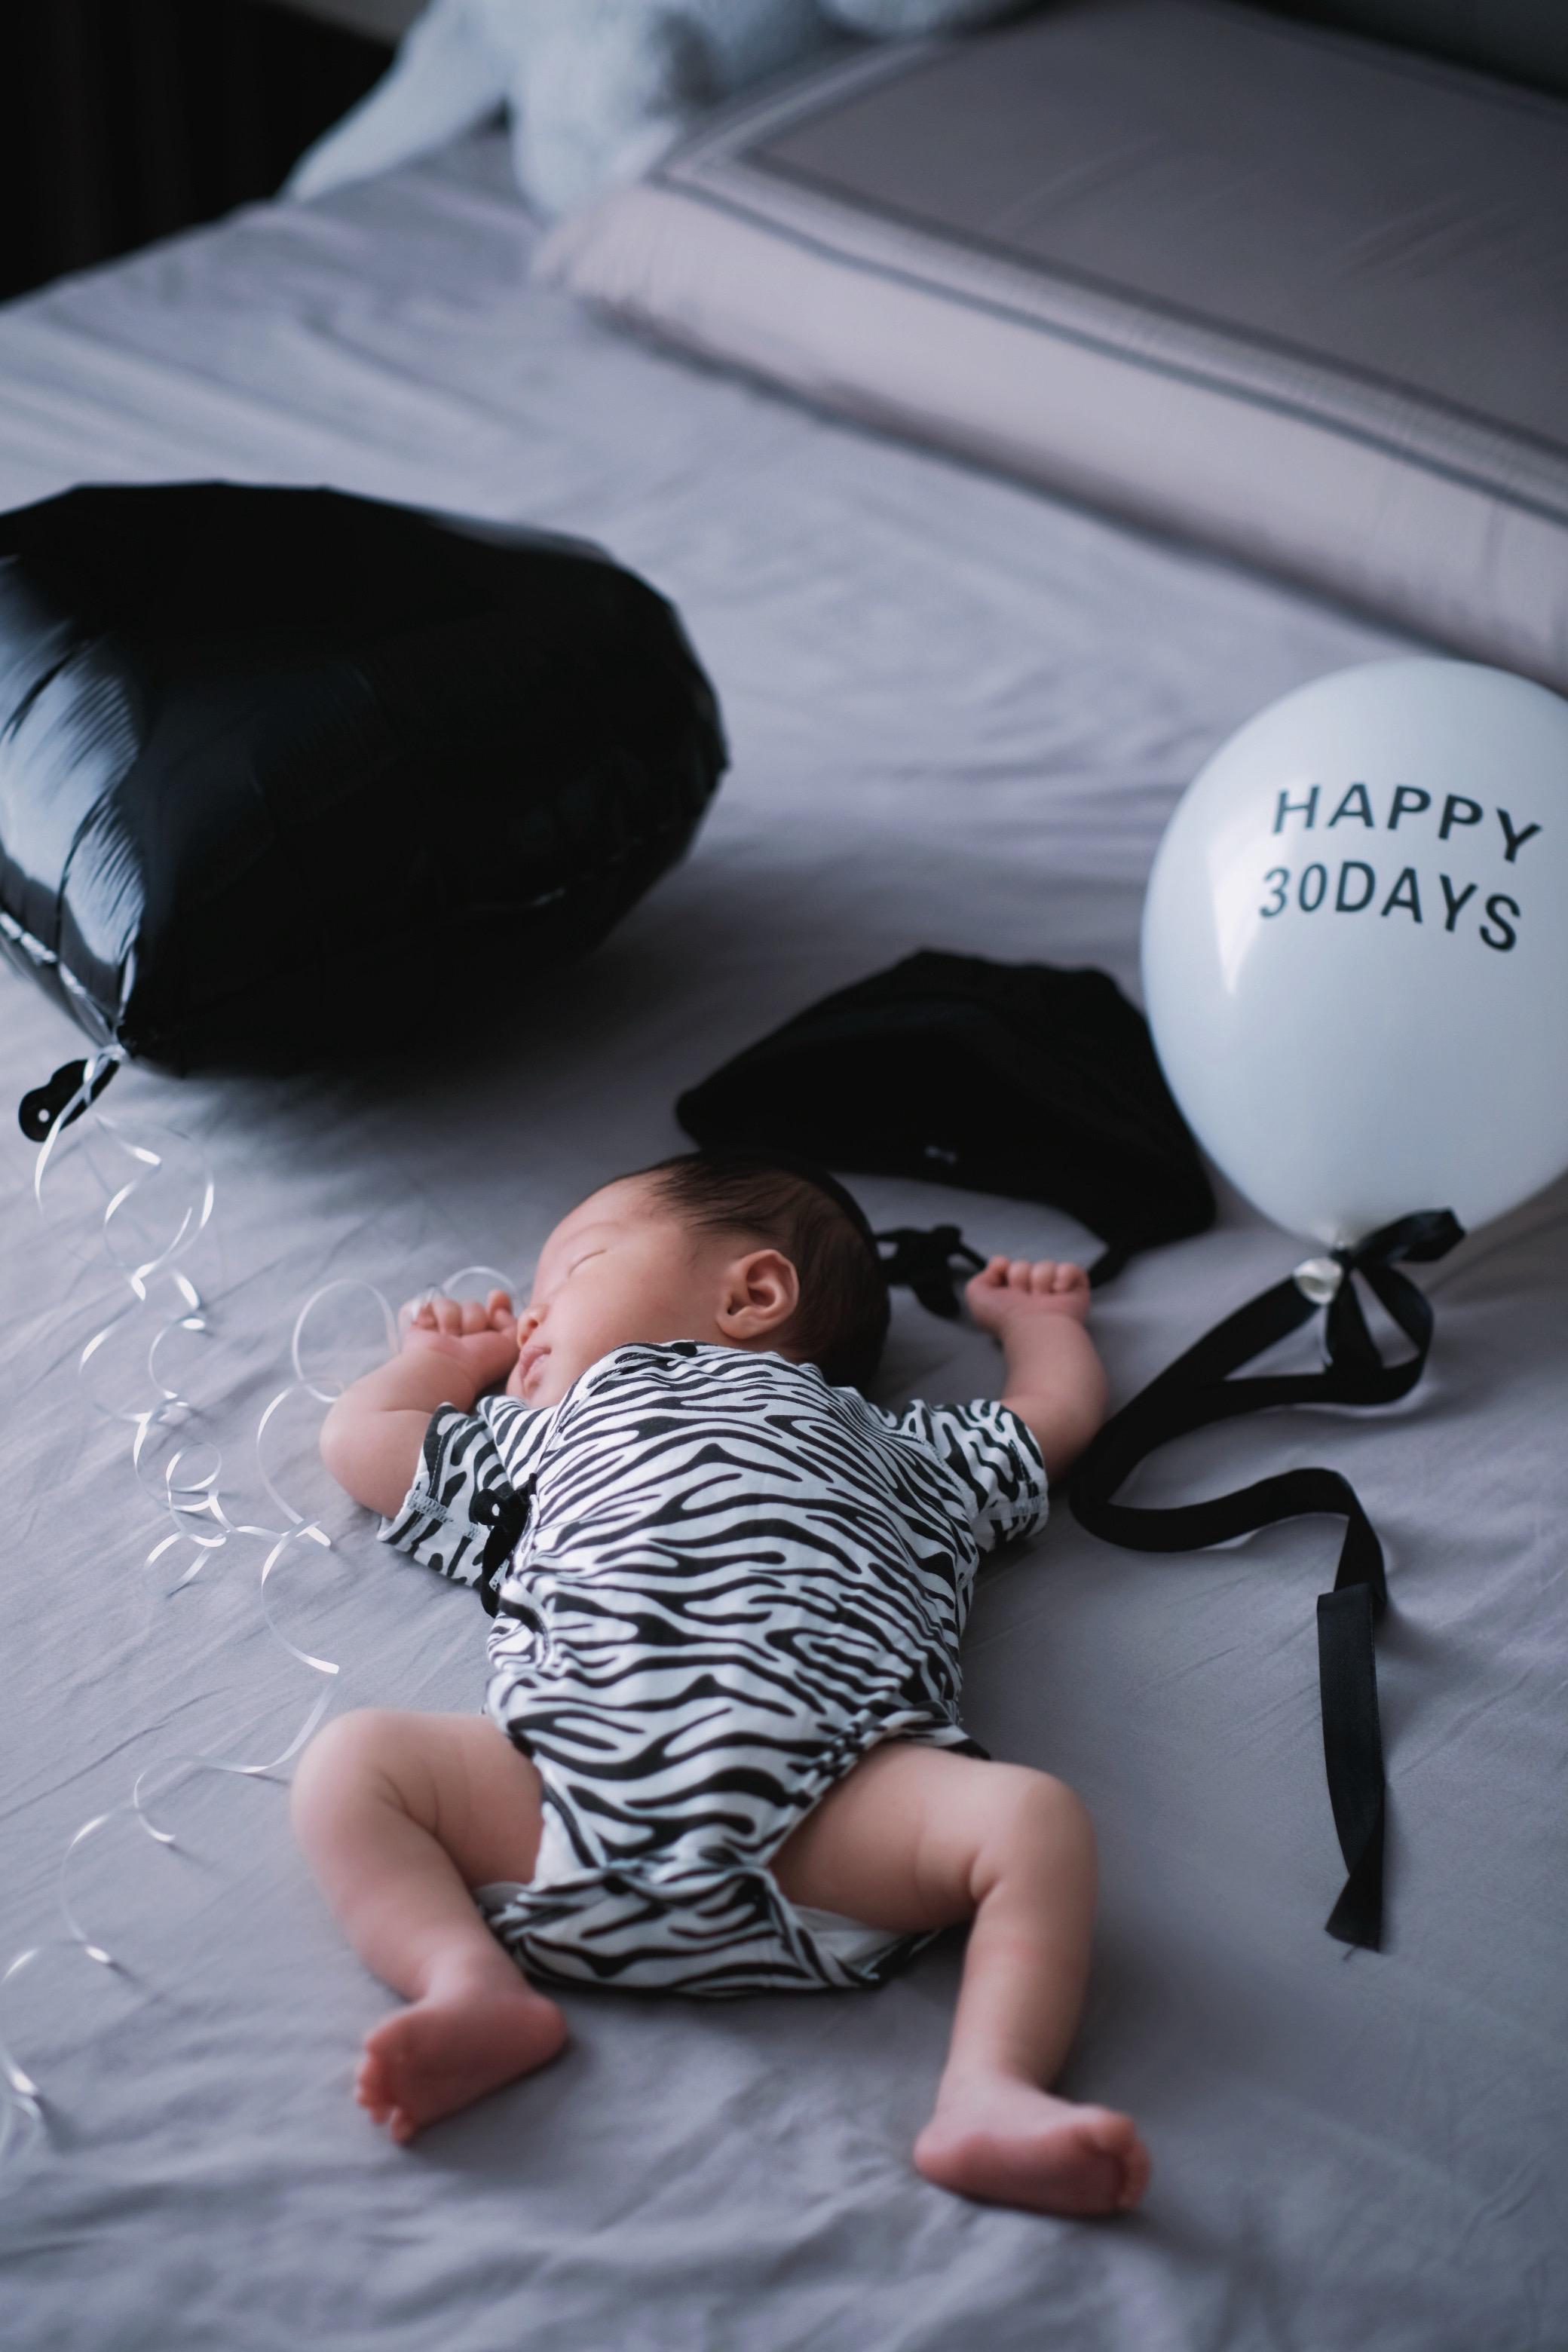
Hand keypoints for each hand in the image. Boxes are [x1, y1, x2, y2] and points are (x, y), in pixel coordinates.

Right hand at [398, 1289, 518, 1389]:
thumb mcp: (509, 1345)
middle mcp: (462, 1334)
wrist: (448, 1367)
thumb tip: (496, 1303)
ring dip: (454, 1320)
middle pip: (473, 1306)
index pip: (492, 1311)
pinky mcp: (422, 1323)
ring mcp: (440, 1328)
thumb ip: (512, 1322)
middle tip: (469, 1338)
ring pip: (451, 1304)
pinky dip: (434, 1317)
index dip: (497, 1302)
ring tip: (449, 1338)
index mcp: (483, 1339)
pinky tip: (434, 1332)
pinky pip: (432, 1304)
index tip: (495, 1298)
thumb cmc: (481, 1362)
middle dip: (474, 1319)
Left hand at [966, 1257, 1091, 1335]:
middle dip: (1020, 1277)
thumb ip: (980, 1278)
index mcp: (1011, 1297)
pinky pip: (1071, 1268)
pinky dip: (1064, 1276)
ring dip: (1040, 1280)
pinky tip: (1058, 1291)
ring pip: (1046, 1265)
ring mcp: (1054, 1292)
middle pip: (1024, 1264)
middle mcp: (1032, 1294)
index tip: (1003, 1276)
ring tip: (1041, 1300)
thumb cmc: (1006, 1317)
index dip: (1004, 1268)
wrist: (1033, 1327)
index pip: (1008, 1267)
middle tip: (1023, 1298)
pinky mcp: (1076, 1290)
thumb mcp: (977, 1297)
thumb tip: (999, 1264)